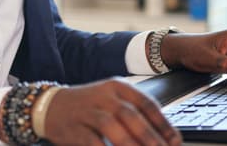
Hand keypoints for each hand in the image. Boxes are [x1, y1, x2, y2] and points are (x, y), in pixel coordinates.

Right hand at [39, 78, 181, 145]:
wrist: (51, 106)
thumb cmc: (89, 107)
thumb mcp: (112, 101)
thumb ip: (136, 115)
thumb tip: (165, 138)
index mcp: (117, 87)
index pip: (147, 104)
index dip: (164, 124)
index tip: (175, 142)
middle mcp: (103, 96)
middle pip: (132, 116)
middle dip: (151, 138)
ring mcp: (88, 112)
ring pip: (113, 127)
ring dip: (132, 145)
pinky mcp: (74, 129)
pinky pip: (93, 142)